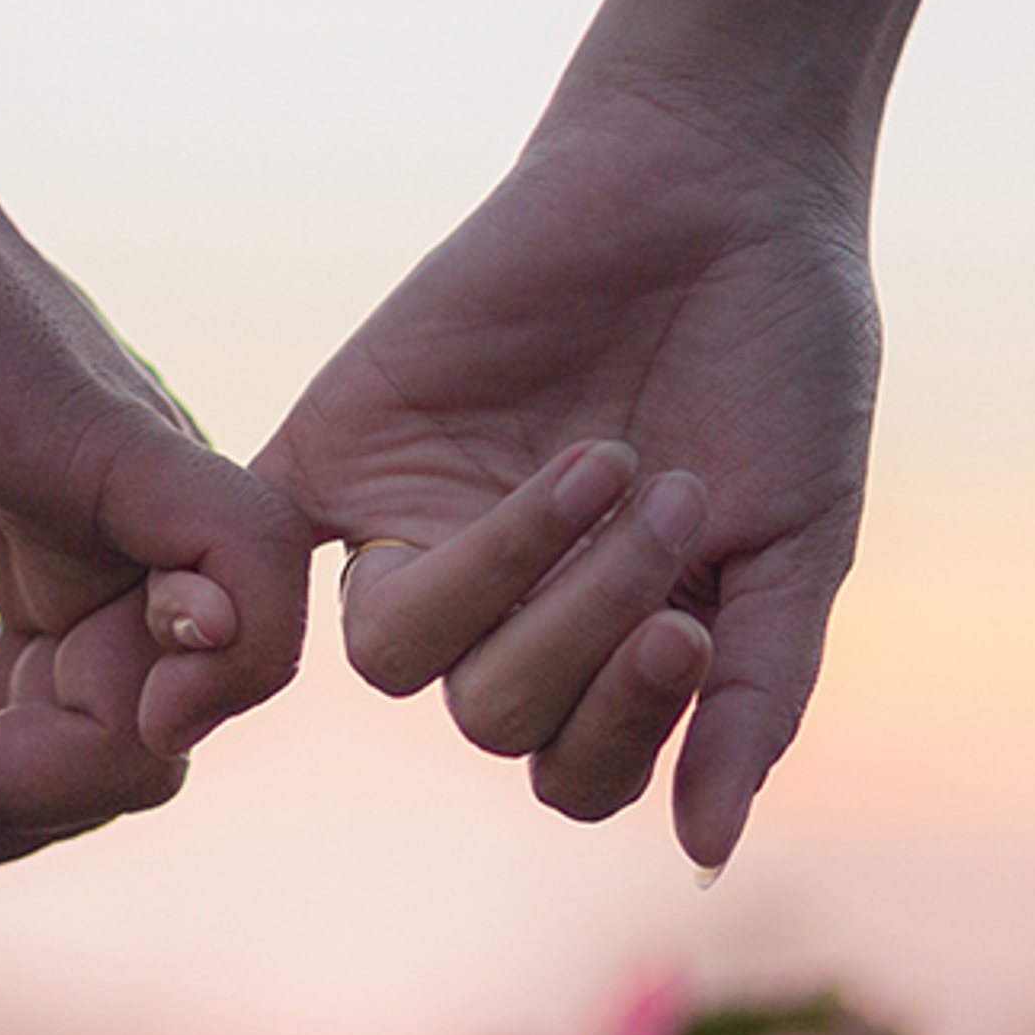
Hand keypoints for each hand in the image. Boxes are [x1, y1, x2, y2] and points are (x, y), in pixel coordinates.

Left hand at [251, 74, 878, 866]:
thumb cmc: (783, 354)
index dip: (622, 728)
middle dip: (584, 628)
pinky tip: (267, 619)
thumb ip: (756, 692)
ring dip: (506, 578)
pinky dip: (236, 594)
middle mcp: (506, 609)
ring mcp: (414, 530)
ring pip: (394, 655)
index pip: (576, 769)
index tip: (689, 630)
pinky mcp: (339, 449)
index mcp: (610, 647)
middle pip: (491, 714)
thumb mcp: (797, 532)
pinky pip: (261, 547)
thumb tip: (702, 855)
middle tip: (667, 502)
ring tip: (599, 463)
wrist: (718, 179)